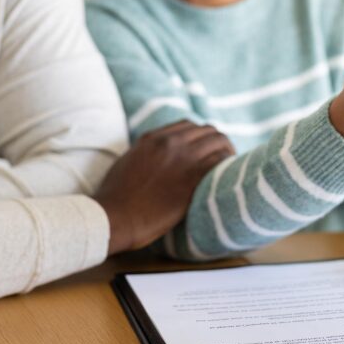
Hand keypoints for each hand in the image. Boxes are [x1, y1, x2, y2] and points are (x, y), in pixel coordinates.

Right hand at [94, 121, 234, 253]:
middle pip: (208, 131)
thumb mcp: (128, 163)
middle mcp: (170, 143)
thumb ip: (145, 153)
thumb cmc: (115, 197)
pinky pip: (220, 161)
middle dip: (218, 142)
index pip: (188, 126)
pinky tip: (228, 175)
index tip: (205, 149)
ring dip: (227, 151)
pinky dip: (227, 164)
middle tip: (223, 157)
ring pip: (219, 141)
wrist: (113, 217)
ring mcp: (183, 158)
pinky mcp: (192, 178)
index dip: (201, 136)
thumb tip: (155, 155)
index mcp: (153, 138)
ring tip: (230, 166)